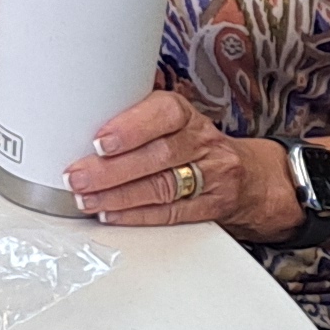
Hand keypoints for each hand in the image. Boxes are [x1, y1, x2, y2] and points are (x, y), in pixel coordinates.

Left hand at [65, 92, 284, 232]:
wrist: (252, 178)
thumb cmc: (195, 145)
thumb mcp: (175, 122)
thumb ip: (137, 118)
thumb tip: (79, 117)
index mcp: (188, 116)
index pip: (166, 114)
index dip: (132, 127)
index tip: (99, 141)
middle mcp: (202, 143)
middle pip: (157, 156)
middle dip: (111, 170)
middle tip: (77, 177)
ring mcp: (211, 177)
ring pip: (162, 187)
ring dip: (117, 196)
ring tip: (86, 199)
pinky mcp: (211, 207)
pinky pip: (171, 213)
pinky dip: (137, 215)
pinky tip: (111, 215)